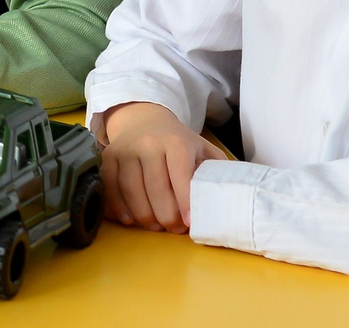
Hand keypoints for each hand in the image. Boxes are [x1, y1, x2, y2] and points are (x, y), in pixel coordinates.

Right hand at [99, 101, 226, 232]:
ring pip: (131, 191)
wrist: (144, 119)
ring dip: (144, 216)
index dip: (184, 201)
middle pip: (155, 188)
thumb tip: (239, 195)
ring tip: (156, 227)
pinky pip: (109, 186)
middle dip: (166, 216)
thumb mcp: (203, 149)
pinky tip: (130, 220)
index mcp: (176, 141)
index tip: (189, 223)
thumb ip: (218, 169)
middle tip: (175, 229)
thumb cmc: (179, 142)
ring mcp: (125, 149)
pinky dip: (118, 207)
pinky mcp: (108, 156)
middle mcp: (148, 143)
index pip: (180, 174)